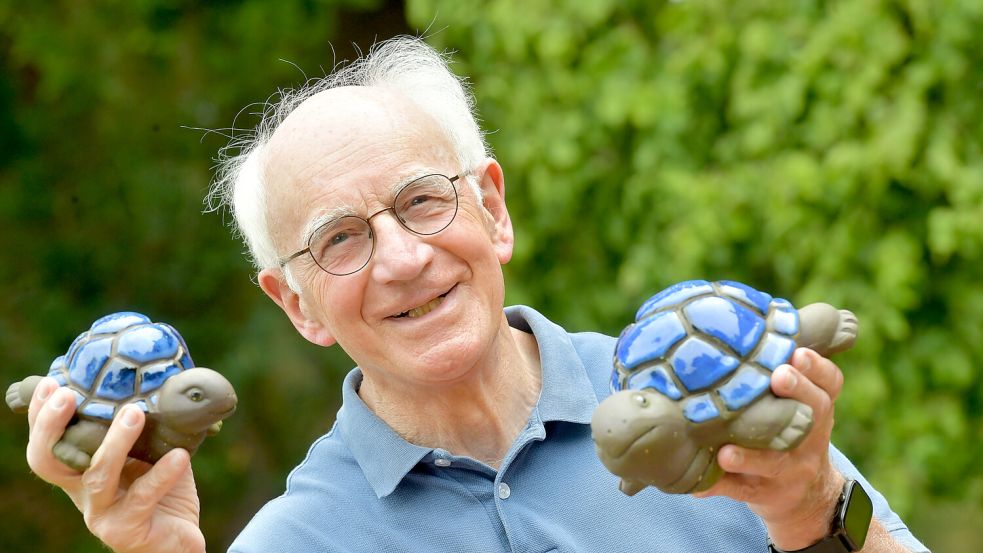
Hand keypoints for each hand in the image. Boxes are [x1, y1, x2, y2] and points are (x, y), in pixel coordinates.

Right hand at [25, 377, 205, 552]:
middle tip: (70, 395)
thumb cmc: (162, 491)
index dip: (41, 417)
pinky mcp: (127, 530)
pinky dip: (162, 474)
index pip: (47, 444)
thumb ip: (147, 426)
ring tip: (134, 413)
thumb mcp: (150, 453)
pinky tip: (179, 456)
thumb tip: (161, 380)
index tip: (52, 384)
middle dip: (51, 427)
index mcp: (81, 472)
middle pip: (48, 462)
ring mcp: (102, 513)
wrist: (179, 539)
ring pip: (97, 476)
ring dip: (115, 442)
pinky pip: (142, 497)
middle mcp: (83, 493)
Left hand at [694, 348, 844, 549]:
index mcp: (817, 410)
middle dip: (798, 392)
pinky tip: (698, 486)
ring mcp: (791, 470)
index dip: (818, 369)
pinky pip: (741, 491)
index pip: (829, 385)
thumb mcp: (799, 406)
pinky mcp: (766, 494)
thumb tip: (743, 324)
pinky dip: (719, 487)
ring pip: (774, 462)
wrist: (807, 499)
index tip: (799, 352)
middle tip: (779, 376)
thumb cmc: (790, 434)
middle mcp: (810, 439)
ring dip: (750, 456)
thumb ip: (782, 374)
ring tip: (727, 452)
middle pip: (814, 414)